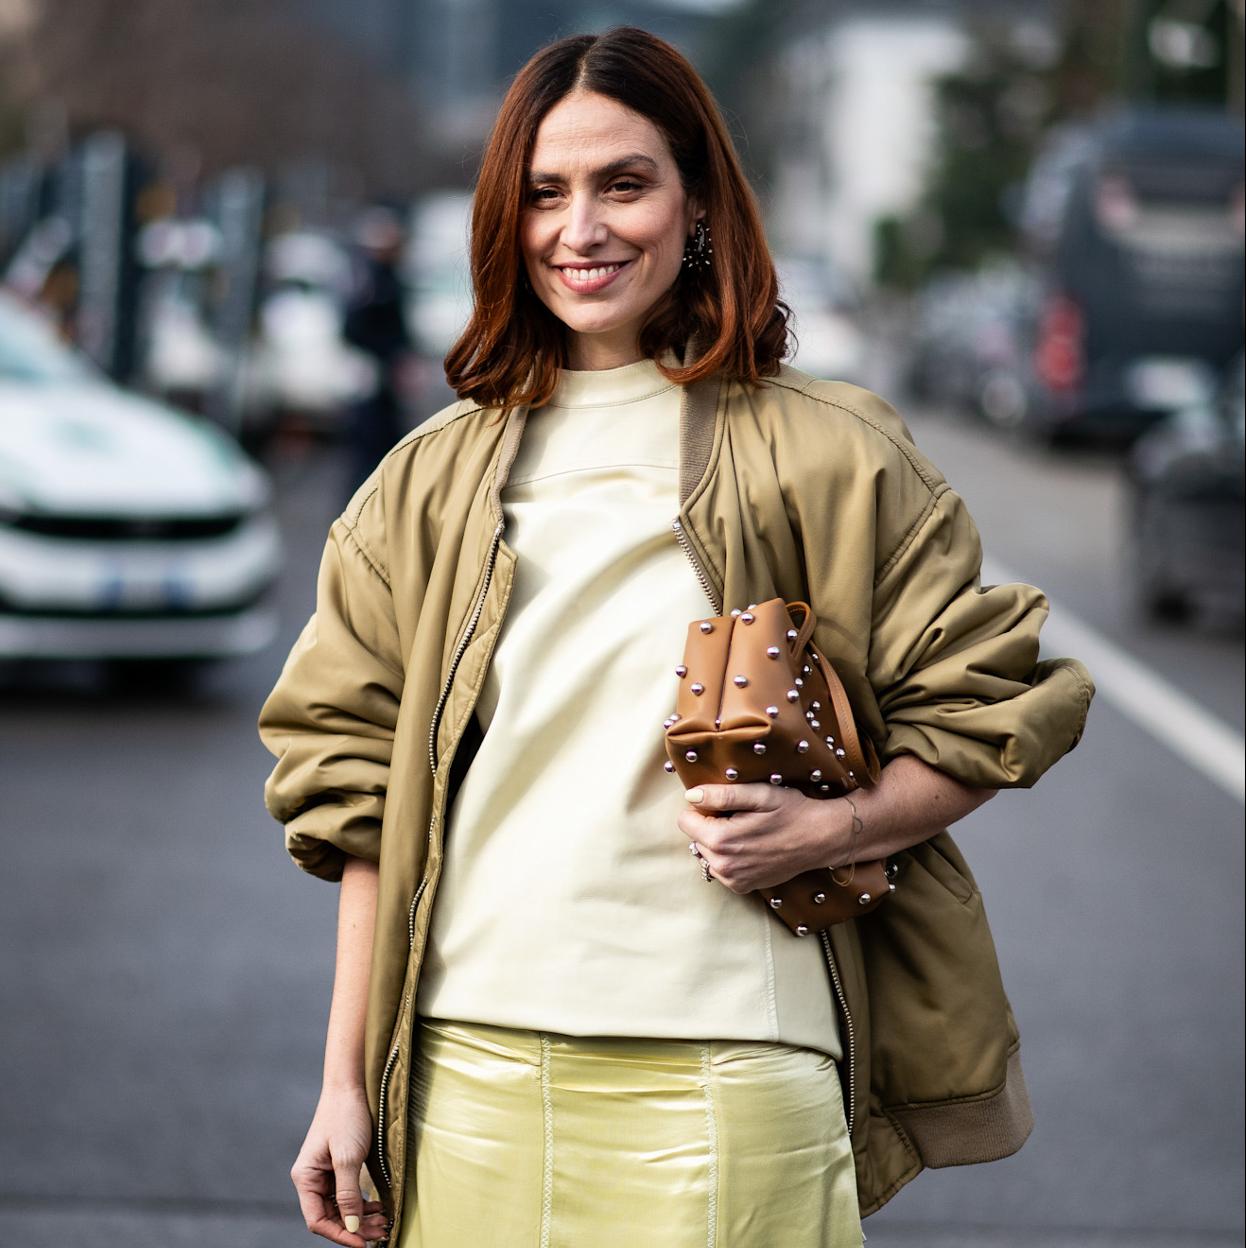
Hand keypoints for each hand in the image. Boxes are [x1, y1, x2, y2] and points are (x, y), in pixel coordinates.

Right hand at [291, 1085, 389, 1244]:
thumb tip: (351, 1225)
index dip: (339, 1234)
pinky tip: (378, 1207)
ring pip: (341, 1208)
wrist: (350, 1088)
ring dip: (361, 1217)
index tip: (362, 1242)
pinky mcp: (338, 1168)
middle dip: (355, 1227)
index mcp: (305, 1178)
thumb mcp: (348, 1157)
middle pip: (330, 1216)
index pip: (317, 1220)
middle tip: (381, 1231)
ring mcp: (324, 1174)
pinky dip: (362, 1203)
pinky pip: (347, 1195)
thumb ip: (348, 1194)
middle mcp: (311, 1179)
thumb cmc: (345, 1117)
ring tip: (384, 1222)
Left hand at [676, 783, 842, 893]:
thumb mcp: (759, 794)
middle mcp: (723, 866)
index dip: (702, 808)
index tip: (724, 805)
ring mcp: (732, 880)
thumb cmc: (792, 811)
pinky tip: (751, 847)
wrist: (820, 839)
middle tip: (740, 817)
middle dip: (710, 825)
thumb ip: (721, 795)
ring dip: (719, 842)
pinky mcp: (742, 887)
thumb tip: (690, 795)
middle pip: (695, 837)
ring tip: (747, 832)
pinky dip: (729, 857)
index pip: (685, 820)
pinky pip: (721, 868)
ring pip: (706, 853)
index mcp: (722, 840)